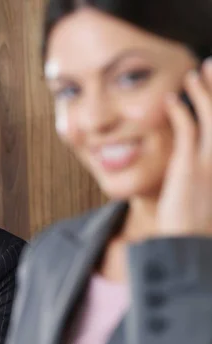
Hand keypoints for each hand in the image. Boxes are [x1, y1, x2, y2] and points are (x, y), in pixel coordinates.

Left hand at [157, 59, 211, 235]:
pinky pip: (186, 130)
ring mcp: (211, 162)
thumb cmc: (192, 218)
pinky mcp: (190, 167)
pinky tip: (172, 100)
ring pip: (211, 116)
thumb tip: (194, 148)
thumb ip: (202, 165)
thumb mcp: (204, 188)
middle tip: (209, 65)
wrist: (186, 243)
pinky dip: (180, 111)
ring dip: (202, 91)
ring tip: (191, 74)